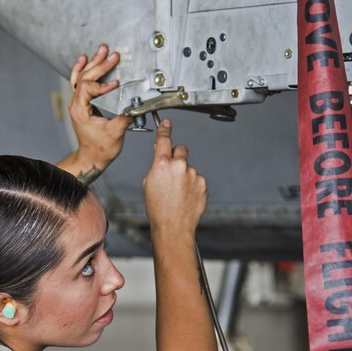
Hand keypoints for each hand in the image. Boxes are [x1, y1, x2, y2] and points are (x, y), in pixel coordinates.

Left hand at [64, 45, 131, 180]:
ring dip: (93, 63)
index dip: (102, 85)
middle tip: (112, 55)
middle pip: (85, 77)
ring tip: (103, 50)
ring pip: (82, 76)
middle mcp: (76, 104)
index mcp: (81, 110)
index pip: (88, 88)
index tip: (116, 85)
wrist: (92, 157)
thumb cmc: (101, 148)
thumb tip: (136, 103)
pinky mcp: (82, 103)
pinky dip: (82, 69)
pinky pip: (78, 81)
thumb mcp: (115, 133)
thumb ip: (125, 116)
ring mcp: (78, 102)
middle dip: (100, 65)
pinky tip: (85, 59)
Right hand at [143, 120, 206, 236]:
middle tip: (172, 171)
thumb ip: (156, 165)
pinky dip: (192, 185)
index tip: (166, 124)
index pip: (164, 139)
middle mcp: (179, 166)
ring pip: (188, 167)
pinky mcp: (202, 183)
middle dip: (177, 156)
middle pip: (181, 149)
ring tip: (177, 192)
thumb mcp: (148, 183)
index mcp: (162, 164)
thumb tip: (160, 153)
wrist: (173, 226)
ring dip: (184, 175)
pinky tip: (185, 196)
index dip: (164, 130)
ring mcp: (193, 174)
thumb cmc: (158, 208)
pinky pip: (196, 179)